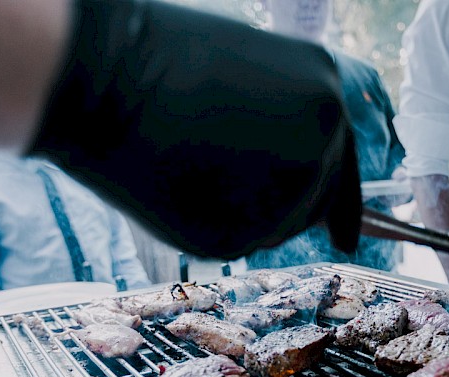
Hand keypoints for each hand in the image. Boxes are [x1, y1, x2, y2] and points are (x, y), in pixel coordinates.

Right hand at [30, 0, 360, 259]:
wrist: (100, 77)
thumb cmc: (161, 62)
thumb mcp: (251, 75)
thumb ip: (288, 122)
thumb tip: (295, 166)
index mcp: (325, 96)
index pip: (345, 164)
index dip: (344, 206)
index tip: (348, 240)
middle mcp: (322, 144)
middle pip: (315, 200)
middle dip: (282, 202)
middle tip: (226, 180)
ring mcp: (286, 191)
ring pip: (278, 227)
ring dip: (247, 213)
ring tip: (193, 166)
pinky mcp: (242, 232)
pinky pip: (237, 242)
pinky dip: (212, 227)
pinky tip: (179, 188)